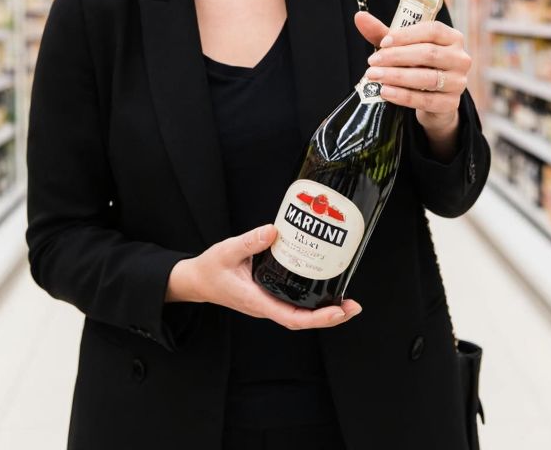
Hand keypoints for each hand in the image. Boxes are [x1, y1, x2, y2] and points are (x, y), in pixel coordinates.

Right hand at [166, 224, 361, 329]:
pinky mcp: (270, 295)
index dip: (318, 317)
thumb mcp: (226, 251)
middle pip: (303, 320)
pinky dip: (312, 300)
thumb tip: (274, 231)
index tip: (338, 312)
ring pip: (300, 314)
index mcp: (257, 301)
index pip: (292, 318)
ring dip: (325, 311)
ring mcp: (268, 302)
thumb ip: (249, 241)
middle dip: (330, 317)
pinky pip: (294, 303)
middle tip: (353, 306)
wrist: (197, 280)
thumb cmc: (210, 269)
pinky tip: (325, 287)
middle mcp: (266, 306)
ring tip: (347, 300)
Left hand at [354, 11, 470, 141]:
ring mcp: (459, 82)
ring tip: (374, 76)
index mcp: (452, 38)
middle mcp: (460, 58)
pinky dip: (403, 96)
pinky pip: (426, 100)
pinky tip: (385, 92)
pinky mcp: (451, 104)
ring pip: (427, 78)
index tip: (383, 42)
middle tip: (372, 62)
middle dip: (396, 57)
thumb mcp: (402, 48)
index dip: (406, 35)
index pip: (432, 30)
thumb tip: (359, 17)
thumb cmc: (418, 66)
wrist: (433, 100)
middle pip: (428, 53)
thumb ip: (383, 33)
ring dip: (397, 76)